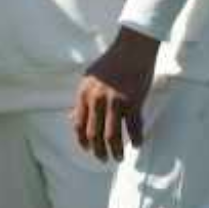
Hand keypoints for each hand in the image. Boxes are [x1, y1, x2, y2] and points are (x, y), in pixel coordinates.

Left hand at [73, 27, 158, 161]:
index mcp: (84, 94)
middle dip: (98, 151)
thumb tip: (71, 118)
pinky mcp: (133, 102)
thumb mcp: (89, 79)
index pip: (78, 125)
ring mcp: (115, 102)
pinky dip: (136, 139)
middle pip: (94, 135)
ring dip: (116, 151)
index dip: (82, 141)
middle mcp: (97, 100)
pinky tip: (137, 144)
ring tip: (119, 157)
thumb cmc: (110, 63)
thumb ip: (81, 100)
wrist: (132, 49)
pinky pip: (134, 128)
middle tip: (104, 159)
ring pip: (112, 136)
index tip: (88, 149)